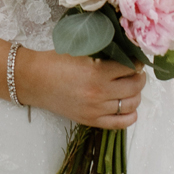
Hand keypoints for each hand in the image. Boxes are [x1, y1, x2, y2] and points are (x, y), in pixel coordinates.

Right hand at [17, 50, 145, 126]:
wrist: (34, 80)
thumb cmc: (55, 62)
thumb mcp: (82, 50)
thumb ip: (104, 53)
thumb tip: (128, 52)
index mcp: (97, 72)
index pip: (131, 68)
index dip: (137, 62)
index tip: (137, 59)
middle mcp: (99, 93)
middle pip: (135, 87)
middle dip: (139, 78)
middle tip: (136, 72)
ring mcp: (96, 109)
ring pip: (132, 104)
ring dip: (136, 94)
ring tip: (131, 87)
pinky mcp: (91, 120)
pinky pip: (121, 123)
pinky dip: (131, 115)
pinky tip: (129, 106)